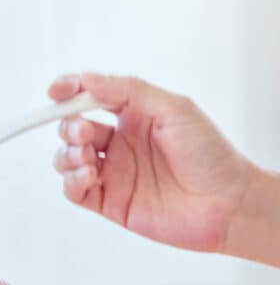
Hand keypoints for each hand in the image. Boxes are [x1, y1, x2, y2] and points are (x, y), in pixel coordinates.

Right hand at [49, 73, 272, 257]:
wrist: (228, 205)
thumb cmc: (210, 155)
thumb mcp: (173, 108)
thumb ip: (129, 90)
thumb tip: (88, 80)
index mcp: (132, 116)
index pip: (90, 97)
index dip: (69, 91)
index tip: (57, 91)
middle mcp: (118, 143)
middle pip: (72, 127)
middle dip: (69, 125)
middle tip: (84, 132)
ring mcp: (112, 173)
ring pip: (67, 157)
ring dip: (67, 153)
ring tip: (87, 156)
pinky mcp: (109, 202)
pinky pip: (74, 190)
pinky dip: (71, 180)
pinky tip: (87, 174)